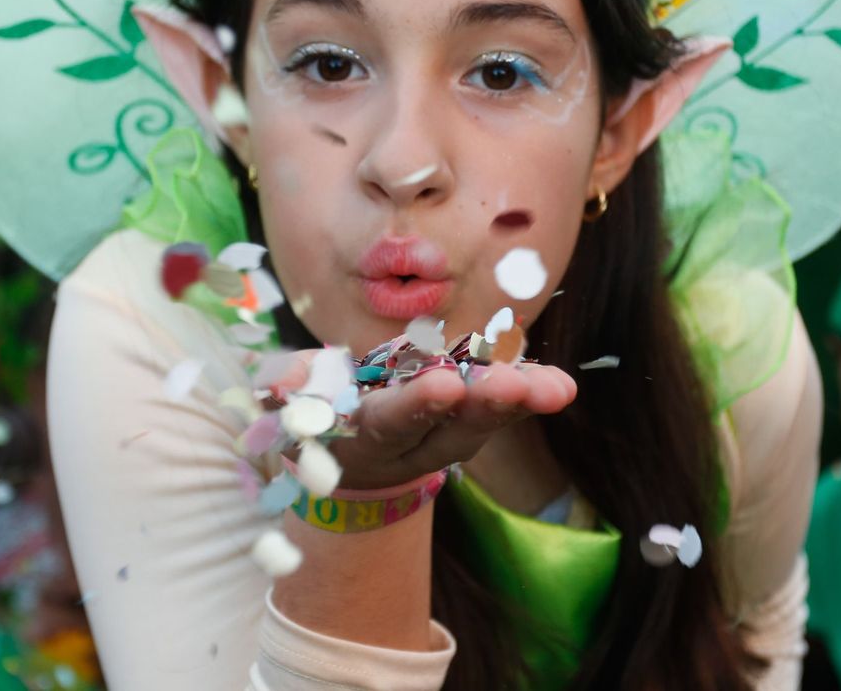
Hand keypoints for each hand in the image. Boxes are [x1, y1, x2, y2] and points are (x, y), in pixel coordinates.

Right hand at [273, 356, 576, 491]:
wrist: (345, 457)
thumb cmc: (312, 414)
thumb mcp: (287, 405)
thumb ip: (282, 389)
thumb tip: (277, 384)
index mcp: (364, 433)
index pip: (392, 420)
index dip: (417, 405)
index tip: (445, 385)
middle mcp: (412, 442)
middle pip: (450, 427)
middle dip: (483, 405)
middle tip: (516, 387)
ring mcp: (445, 436)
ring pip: (483, 421)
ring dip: (519, 404)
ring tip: (558, 390)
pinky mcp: (468, 422)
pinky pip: (500, 409)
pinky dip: (529, 396)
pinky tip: (563, 386)